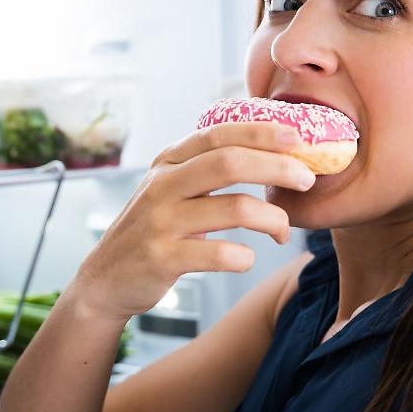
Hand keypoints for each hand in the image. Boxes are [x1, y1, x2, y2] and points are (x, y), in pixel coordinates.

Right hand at [63, 121, 316, 324]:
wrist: (106, 279)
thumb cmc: (154, 230)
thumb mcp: (170, 188)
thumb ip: (206, 168)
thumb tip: (274, 153)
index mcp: (168, 161)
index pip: (218, 134)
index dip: (261, 132)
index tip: (298, 137)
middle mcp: (162, 185)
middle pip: (230, 163)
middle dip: (277, 167)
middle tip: (306, 180)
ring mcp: (161, 222)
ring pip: (234, 208)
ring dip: (271, 219)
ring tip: (282, 231)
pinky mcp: (162, 258)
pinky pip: (218, 253)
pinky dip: (243, 257)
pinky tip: (246, 258)